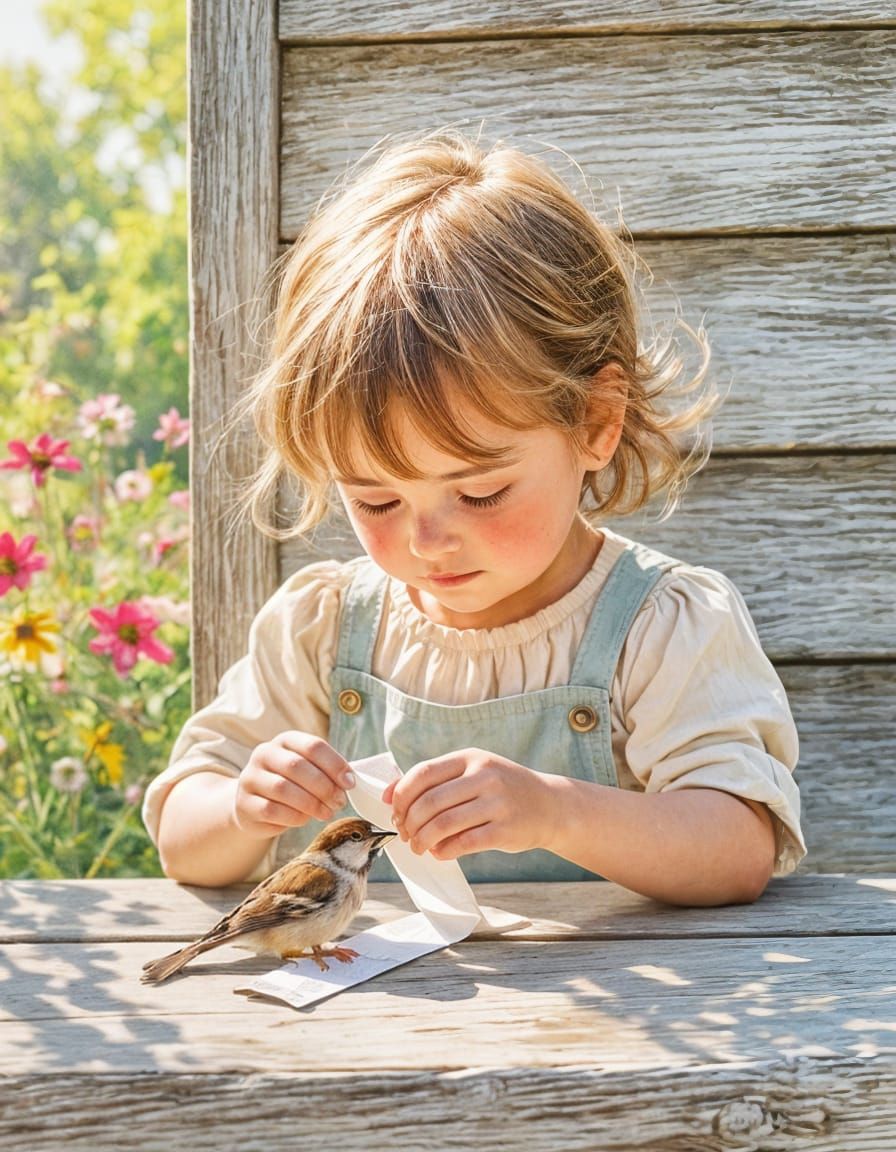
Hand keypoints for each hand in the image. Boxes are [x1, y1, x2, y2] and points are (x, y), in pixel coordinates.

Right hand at [233, 731, 354, 839]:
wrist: (254, 804)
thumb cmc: (290, 785)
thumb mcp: (307, 771)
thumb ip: (326, 772)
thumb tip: (350, 781)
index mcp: (285, 740)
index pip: (313, 746)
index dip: (335, 765)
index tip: (350, 783)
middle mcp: (264, 754)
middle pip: (297, 766)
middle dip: (324, 787)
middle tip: (339, 802)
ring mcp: (250, 778)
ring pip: (284, 789)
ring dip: (311, 804)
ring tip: (326, 812)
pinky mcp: (244, 803)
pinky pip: (272, 810)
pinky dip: (295, 817)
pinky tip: (305, 820)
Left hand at [381, 748, 551, 859]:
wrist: (550, 805)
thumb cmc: (502, 790)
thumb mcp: (474, 772)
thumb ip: (436, 781)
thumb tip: (390, 795)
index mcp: (470, 758)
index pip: (423, 773)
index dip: (402, 795)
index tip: (395, 812)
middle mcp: (484, 776)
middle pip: (429, 802)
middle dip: (410, 823)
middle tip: (406, 835)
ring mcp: (496, 802)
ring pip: (443, 824)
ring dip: (423, 840)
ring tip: (420, 847)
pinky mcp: (505, 829)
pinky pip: (464, 843)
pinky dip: (444, 851)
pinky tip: (440, 853)